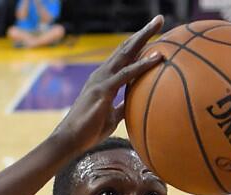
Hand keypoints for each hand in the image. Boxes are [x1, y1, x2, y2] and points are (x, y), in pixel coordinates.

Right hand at [50, 17, 164, 154]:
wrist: (71, 139)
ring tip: (159, 26)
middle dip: (143, 32)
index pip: (124, 56)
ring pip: (126, 53)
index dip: (138, 43)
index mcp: (105, 78)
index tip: (155, 34)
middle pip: (126, 47)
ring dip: (143, 39)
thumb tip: (136, 103)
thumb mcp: (112, 116)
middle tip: (159, 20)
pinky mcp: (103, 90)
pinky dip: (143, 64)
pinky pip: (127, 74)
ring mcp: (102, 79)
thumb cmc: (90, 129)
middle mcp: (103, 73)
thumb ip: (123, 106)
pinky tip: (157, 57)